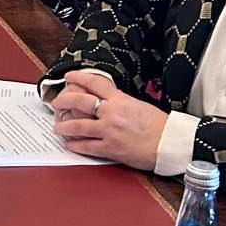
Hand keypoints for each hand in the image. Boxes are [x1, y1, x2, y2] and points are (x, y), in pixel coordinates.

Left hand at [49, 69, 166, 170]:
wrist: (170, 144)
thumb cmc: (159, 125)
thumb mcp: (138, 105)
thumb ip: (119, 102)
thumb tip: (105, 102)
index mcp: (120, 99)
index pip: (94, 83)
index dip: (78, 77)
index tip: (68, 76)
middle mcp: (111, 113)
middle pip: (79, 102)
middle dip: (63, 101)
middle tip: (56, 103)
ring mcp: (109, 131)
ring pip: (78, 126)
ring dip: (64, 126)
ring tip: (58, 127)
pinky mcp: (111, 148)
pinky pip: (88, 147)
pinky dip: (76, 145)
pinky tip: (70, 144)